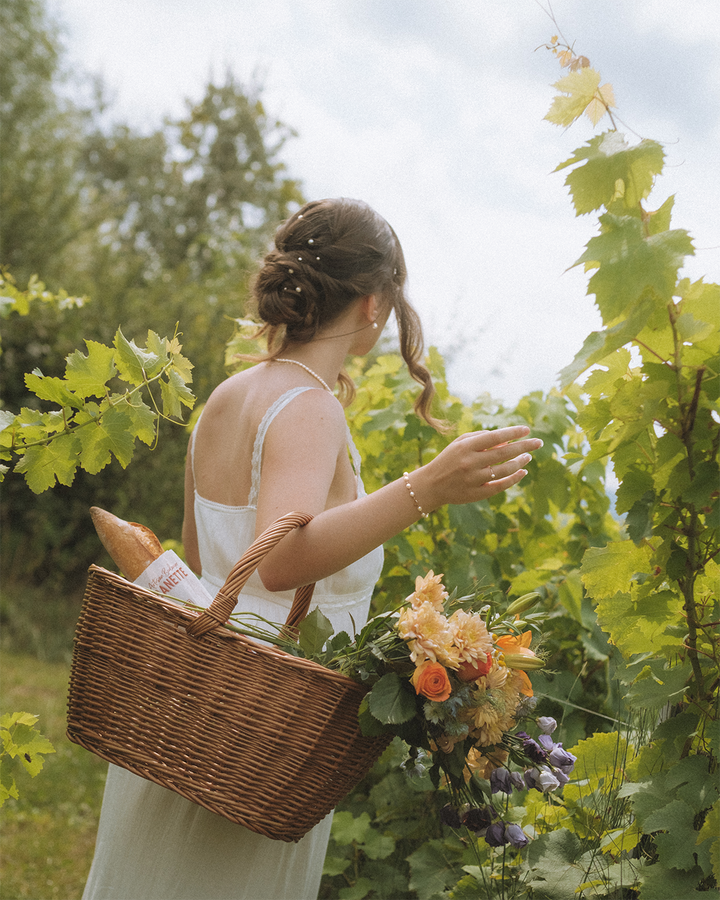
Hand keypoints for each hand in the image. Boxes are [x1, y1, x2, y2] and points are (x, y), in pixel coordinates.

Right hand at [415, 426, 542, 509]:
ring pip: (505, 469)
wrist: (431, 485)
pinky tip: (523, 472)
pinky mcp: (477, 493)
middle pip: (504, 453)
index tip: (527, 430)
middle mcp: (470, 462)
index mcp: (465, 447)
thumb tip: (507, 440)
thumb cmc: (449, 459)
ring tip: (528, 456)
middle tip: (539, 442)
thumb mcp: (460, 444)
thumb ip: (482, 438)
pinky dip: (514, 478)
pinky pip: (501, 486)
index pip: (494, 437)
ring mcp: (474, 479)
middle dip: (524, 446)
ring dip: (520, 462)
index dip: (512, 433)